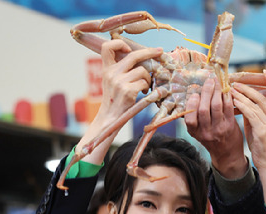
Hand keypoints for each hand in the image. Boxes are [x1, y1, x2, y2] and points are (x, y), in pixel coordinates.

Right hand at [78, 40, 162, 164]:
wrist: (110, 118)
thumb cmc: (114, 99)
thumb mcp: (111, 81)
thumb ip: (120, 69)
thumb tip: (140, 58)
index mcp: (106, 69)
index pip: (108, 47)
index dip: (119, 43)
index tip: (129, 48)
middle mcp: (112, 73)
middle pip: (133, 55)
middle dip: (149, 52)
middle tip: (160, 51)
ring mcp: (120, 82)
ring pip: (142, 71)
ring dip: (147, 78)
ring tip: (143, 86)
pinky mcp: (128, 91)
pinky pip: (144, 83)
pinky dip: (146, 87)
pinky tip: (142, 93)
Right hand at [185, 78, 247, 178]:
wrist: (227, 154)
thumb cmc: (212, 139)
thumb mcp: (198, 131)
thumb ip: (195, 117)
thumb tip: (194, 92)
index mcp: (195, 132)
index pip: (189, 118)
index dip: (191, 104)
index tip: (194, 93)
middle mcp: (206, 132)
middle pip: (203, 109)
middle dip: (206, 92)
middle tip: (208, 81)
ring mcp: (219, 129)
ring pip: (216, 106)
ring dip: (216, 91)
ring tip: (217, 82)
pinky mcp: (231, 126)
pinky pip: (228, 107)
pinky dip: (227, 96)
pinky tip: (226, 90)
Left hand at [230, 70, 265, 172]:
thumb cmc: (261, 144)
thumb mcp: (259, 126)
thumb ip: (254, 113)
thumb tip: (243, 100)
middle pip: (263, 97)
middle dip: (248, 89)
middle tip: (236, 83)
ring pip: (255, 104)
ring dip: (242, 96)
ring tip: (231, 90)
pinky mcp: (263, 131)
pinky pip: (251, 114)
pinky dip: (242, 106)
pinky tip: (234, 102)